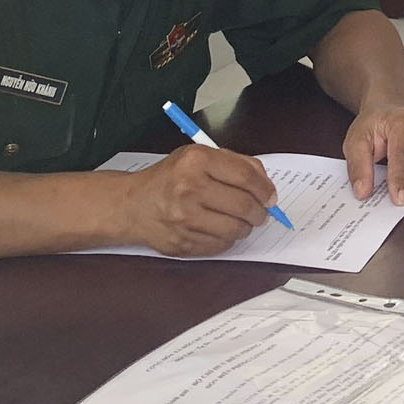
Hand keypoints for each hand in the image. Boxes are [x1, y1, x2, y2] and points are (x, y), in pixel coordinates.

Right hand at [121, 145, 276, 257]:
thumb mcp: (199, 157)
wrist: (132, 205)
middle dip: (259, 211)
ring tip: (240, 221)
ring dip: (245, 227)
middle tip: (260, 212)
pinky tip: (219, 229)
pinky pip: (221, 245)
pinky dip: (227, 239)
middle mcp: (189, 189)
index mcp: (196, 161)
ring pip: (236, 229)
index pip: (246, 176)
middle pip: (244, 205)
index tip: (270, 196)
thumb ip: (235, 164)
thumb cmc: (171, 178)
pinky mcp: (182, 242)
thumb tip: (266, 186)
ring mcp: (184, 219)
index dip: (265, 189)